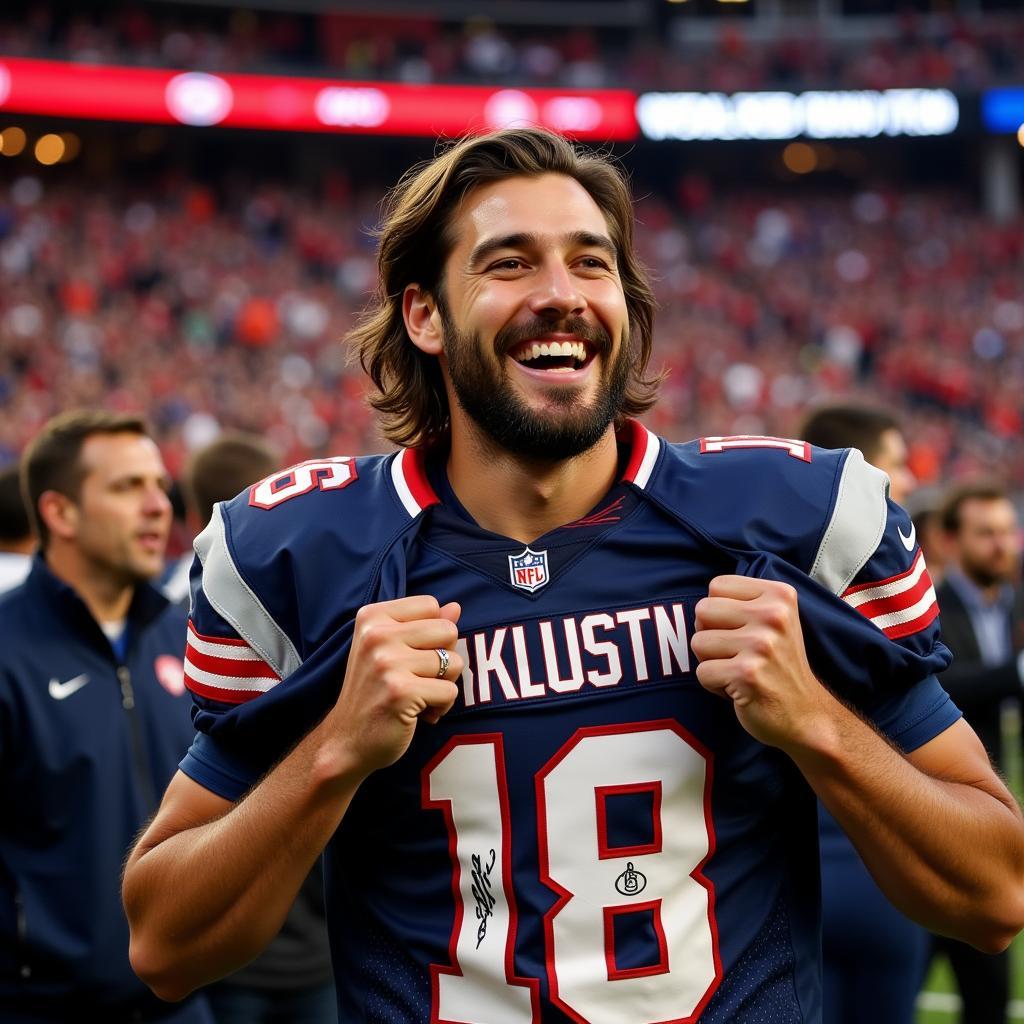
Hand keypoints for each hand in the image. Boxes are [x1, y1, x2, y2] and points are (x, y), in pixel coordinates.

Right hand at [327, 595, 462, 774]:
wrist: (346, 741)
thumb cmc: (373, 692)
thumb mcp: (391, 650)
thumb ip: (424, 625)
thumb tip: (456, 607)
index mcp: (372, 617)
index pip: (430, 605)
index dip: (433, 632)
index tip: (414, 655)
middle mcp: (377, 635)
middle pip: (448, 630)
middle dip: (446, 658)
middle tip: (421, 678)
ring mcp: (387, 663)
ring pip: (454, 662)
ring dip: (444, 685)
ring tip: (420, 697)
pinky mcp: (401, 692)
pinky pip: (449, 692)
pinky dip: (442, 707)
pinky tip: (420, 714)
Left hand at [691, 576, 832, 751]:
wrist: (806, 714)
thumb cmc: (778, 664)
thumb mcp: (774, 619)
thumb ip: (742, 601)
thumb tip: (698, 602)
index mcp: (780, 595)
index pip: (717, 585)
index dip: (719, 611)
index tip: (741, 630)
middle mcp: (773, 615)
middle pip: (702, 610)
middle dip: (710, 635)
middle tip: (737, 654)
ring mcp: (761, 645)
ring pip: (698, 642)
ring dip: (711, 661)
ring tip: (739, 670)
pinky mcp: (747, 674)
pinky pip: (702, 672)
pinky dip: (714, 685)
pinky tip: (739, 688)